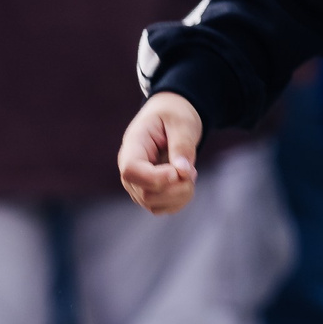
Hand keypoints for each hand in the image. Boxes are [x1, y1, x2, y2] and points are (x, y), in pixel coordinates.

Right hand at [119, 93, 202, 213]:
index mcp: (133, 145)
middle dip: (175, 188)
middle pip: (144, 193)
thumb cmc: (174, 115)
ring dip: (179, 195)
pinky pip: (161, 208)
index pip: (131, 170)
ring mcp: (137, 183)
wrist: (171, 117)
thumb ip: (182, 145)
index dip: (156, 177)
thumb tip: (182, 173)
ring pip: (152, 204)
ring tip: (190, 173)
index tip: (177, 171)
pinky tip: (186, 183)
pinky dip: (179, 201)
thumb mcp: (182, 122)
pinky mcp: (148, 193)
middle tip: (192, 170)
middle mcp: (129, 168)